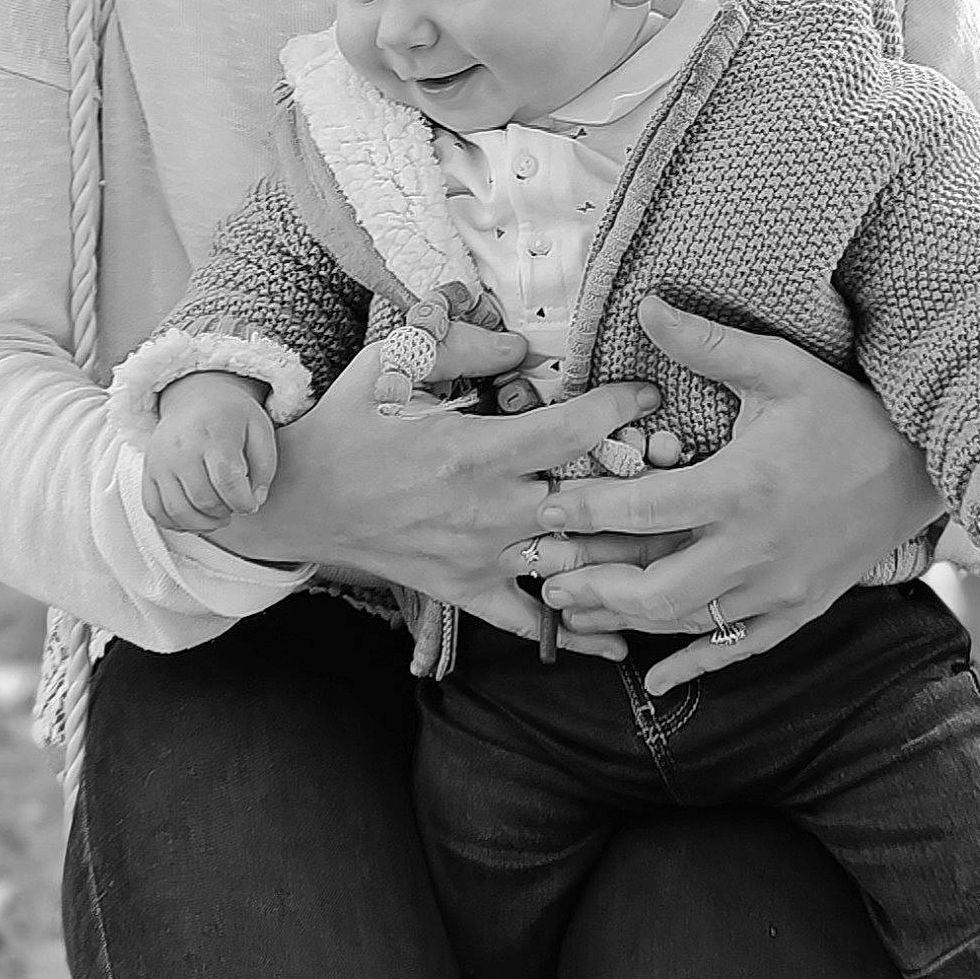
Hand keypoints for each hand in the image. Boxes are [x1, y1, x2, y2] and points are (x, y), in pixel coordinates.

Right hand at [142, 371, 279, 532]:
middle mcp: (181, 447)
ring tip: (218, 515)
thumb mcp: (260, 430)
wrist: (196, 398)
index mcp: (214, 433)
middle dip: (226, 512)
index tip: (250, 504)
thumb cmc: (231, 417)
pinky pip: (155, 510)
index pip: (227, 480)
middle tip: (234, 504)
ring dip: (203, 523)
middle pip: (204, 500)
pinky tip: (195, 516)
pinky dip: (176, 523)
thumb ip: (265, 468)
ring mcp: (160, 460)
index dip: (243, 502)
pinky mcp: (148, 471)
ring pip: (178, 511)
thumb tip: (255, 500)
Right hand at [206, 323, 663, 659]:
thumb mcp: (393, 362)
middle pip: (594, 504)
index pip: (574, 430)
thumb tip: (521, 346)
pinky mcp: (468, 591)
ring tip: (679, 538)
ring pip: (577, 564)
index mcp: (478, 452)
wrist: (297, 500)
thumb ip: (461, 345)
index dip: (622, 407)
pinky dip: (578, 632)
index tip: (649, 394)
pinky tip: (625, 633)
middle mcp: (491, 511)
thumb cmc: (349, 426)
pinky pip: (530, 622)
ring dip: (630, 554)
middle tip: (682, 469)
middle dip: (645, 486)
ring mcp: (483, 558)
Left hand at [533, 295, 941, 694]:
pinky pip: (738, 649)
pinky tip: (653, 680)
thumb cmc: (849, 411)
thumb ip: (709, 344)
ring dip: (624, 621)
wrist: (927, 466)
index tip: (544, 507)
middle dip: (592, 584)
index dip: (583, 513)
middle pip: (653, 589)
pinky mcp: (799, 609)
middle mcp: (755, 550)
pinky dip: (692, 666)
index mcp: (741, 489)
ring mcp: (778, 589)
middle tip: (545, 572)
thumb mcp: (782, 368)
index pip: (642, 512)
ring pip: (685, 624)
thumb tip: (645, 305)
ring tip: (574, 609)